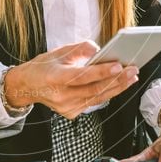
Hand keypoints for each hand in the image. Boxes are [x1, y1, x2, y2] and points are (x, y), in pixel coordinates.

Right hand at [3, 39, 138, 118]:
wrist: (27, 87)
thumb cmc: (43, 67)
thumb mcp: (57, 52)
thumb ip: (78, 49)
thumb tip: (98, 48)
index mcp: (54, 78)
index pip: (82, 76)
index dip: (101, 72)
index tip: (118, 65)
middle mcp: (61, 96)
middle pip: (94, 90)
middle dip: (117, 80)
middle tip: (133, 69)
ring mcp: (66, 107)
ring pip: (97, 98)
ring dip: (117, 87)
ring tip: (132, 77)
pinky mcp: (71, 113)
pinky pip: (93, 103)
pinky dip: (107, 93)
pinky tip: (119, 85)